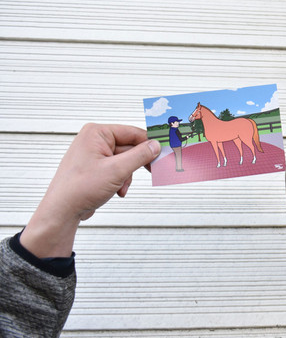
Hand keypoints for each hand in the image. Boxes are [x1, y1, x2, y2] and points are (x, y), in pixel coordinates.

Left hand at [20, 123, 160, 257]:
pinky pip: (117, 169)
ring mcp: (94, 155)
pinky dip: (121, 180)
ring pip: (125, 160)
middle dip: (135, 165)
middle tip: (150, 171)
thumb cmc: (78, 189)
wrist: (62, 212)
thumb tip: (155, 145)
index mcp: (96, 133)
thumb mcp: (117, 170)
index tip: (163, 152)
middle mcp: (94, 141)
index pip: (132, 133)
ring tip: (121, 187)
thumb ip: (140, 155)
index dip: (149, 144)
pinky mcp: (95, 168)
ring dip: (128, 176)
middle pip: (130, 147)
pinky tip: (116, 190)